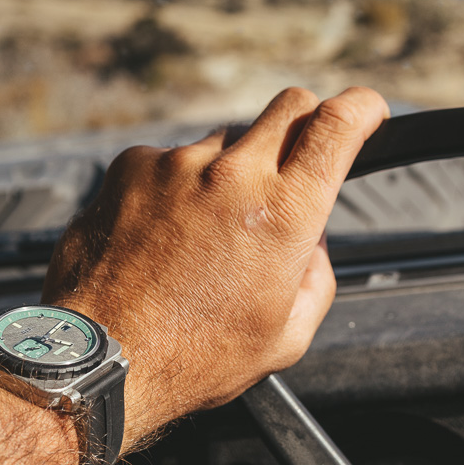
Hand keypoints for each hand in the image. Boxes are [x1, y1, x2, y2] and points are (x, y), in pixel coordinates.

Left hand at [42, 86, 388, 445]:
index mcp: (284, 214)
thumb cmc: (191, 357)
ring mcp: (178, 164)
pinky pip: (172, 160)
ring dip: (231, 172)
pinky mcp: (132, 165)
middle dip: (306, 123)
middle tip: (294, 164)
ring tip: (206, 233)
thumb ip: (316, 276)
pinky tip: (163, 235)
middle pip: (290, 106)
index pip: (338, 124)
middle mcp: (234, 174)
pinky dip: (178, 187)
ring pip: (227, 141)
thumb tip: (312, 241)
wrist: (97, 359)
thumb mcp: (287, 335)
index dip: (362, 107)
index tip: (366, 110)